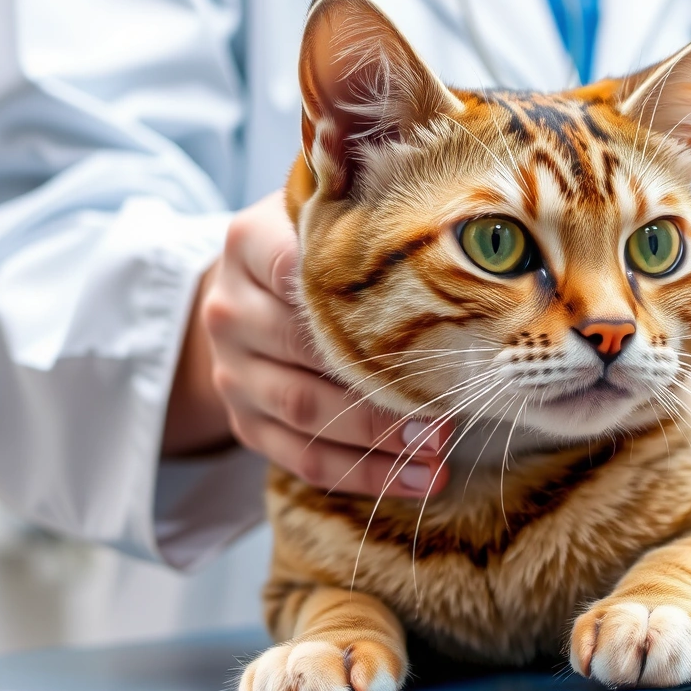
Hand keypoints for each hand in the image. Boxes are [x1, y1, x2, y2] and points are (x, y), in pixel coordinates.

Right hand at [166, 192, 451, 497]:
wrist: (247, 289)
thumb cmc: (314, 245)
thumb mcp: (331, 210)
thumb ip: (372, 211)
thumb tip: (462, 222)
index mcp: (248, 242)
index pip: (303, 270)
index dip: (366, 303)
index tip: (431, 325)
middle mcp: (229, 308)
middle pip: (307, 353)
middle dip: (382, 385)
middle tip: (451, 403)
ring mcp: (231, 370)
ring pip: (305, 413)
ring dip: (378, 439)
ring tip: (439, 447)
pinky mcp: (243, 420)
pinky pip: (301, 459)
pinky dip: (363, 475)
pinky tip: (417, 480)